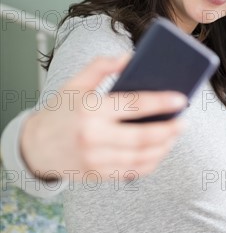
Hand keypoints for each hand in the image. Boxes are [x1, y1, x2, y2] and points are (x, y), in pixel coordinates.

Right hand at [20, 55, 187, 182]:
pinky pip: (132, 172)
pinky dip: (150, 162)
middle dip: (169, 129)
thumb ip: (100, 67)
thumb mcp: (73, 84)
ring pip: (141, 157)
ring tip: (174, 135)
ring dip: (163, 147)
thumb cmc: (58, 112)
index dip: (161, 102)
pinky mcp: (98, 175)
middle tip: (183, 122)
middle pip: (142, 136)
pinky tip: (159, 151)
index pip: (134, 105)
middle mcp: (93, 137)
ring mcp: (96, 160)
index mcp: (90, 111)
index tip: (181, 99)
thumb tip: (129, 57)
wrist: (34, 147)